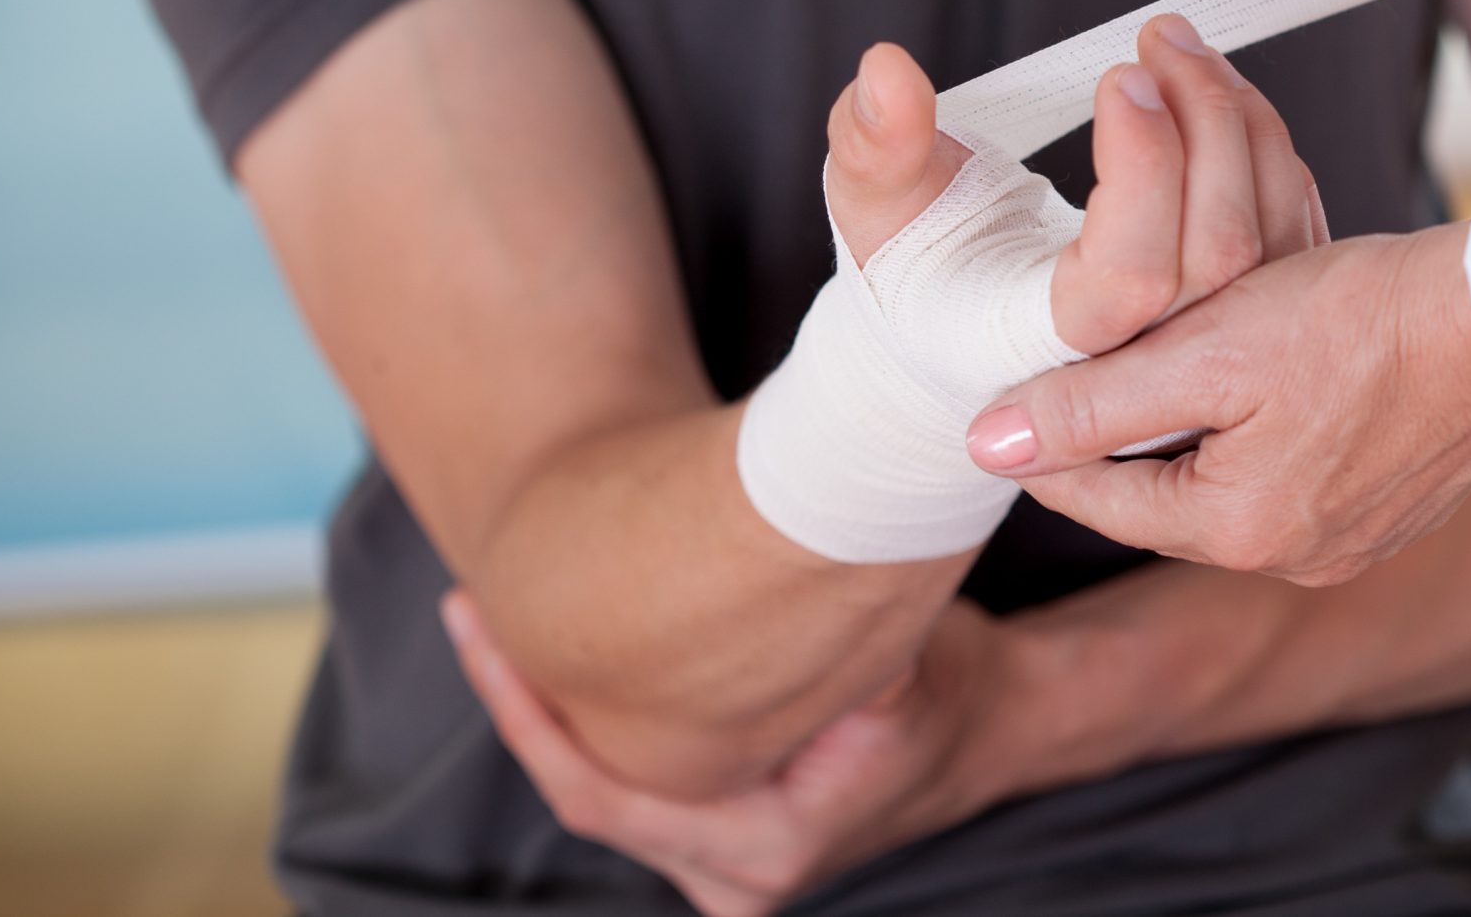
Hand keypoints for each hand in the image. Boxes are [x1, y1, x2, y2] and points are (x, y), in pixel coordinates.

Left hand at [442, 590, 1020, 914]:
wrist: (998, 722)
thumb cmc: (949, 687)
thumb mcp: (903, 665)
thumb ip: (836, 659)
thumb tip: (766, 591)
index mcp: (763, 848)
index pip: (603, 798)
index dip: (532, 719)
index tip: (486, 633)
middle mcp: (733, 878)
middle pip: (587, 796)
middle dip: (524, 703)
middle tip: (472, 607)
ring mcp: (722, 867)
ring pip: (602, 793)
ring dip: (550, 715)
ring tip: (497, 621)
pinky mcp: (718, 838)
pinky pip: (629, 787)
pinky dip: (591, 726)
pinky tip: (558, 657)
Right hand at [825, 13, 1328, 353]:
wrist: (959, 322)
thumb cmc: (917, 269)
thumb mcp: (875, 207)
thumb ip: (874, 144)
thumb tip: (886, 72)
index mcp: (1050, 344)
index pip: (1129, 277)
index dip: (1142, 173)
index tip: (1121, 76)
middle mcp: (1138, 356)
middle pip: (1218, 249)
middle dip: (1204, 123)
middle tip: (1163, 37)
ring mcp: (1198, 337)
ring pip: (1269, 236)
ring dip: (1242, 122)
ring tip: (1189, 48)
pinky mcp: (1236, 308)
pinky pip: (1286, 230)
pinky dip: (1266, 147)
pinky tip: (1224, 91)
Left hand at [965, 221, 1470, 585]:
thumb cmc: (1362, 319)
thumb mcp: (1206, 349)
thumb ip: (1091, 401)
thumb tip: (984, 443)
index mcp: (1235, 532)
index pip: (1093, 495)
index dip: (1048, 432)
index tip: (1019, 379)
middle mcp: (1294, 557)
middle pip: (1161, 493)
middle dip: (1127, 425)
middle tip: (1102, 353)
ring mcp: (1352, 540)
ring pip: (1228, 482)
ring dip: (1197, 424)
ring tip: (1186, 349)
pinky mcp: (1395, 508)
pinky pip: (1295, 475)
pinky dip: (1266, 427)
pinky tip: (1274, 368)